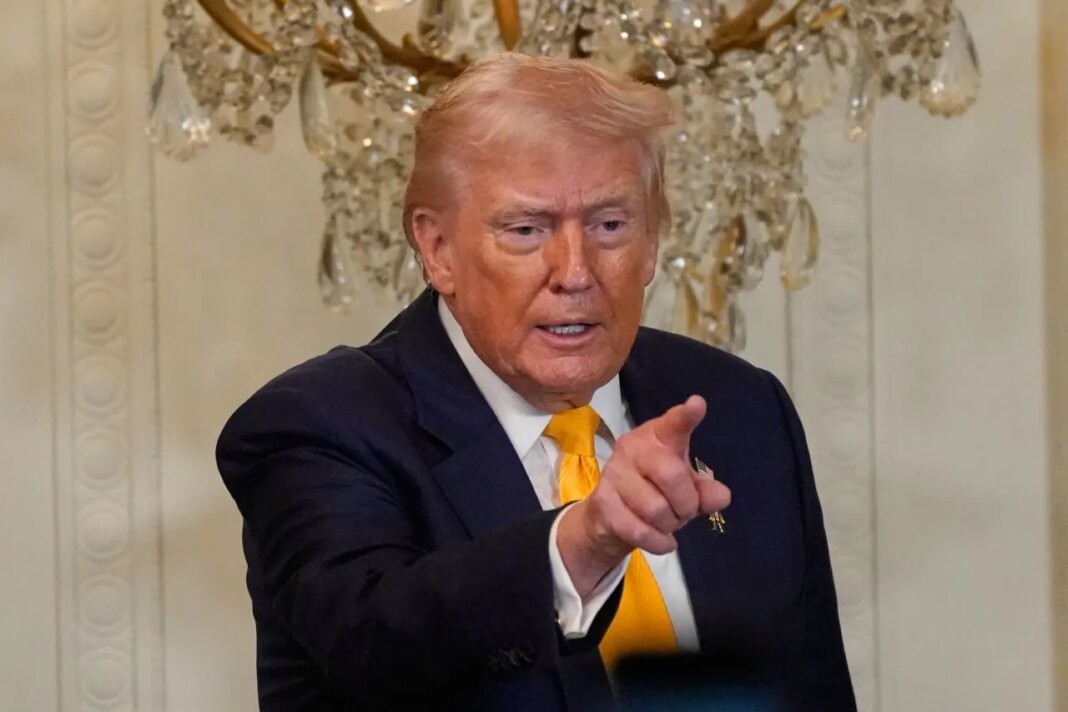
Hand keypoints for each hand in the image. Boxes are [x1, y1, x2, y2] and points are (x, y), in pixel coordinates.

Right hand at [556, 395, 730, 598]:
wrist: (608, 517)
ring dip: (670, 525)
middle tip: (684, 512)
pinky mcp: (602, 502)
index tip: (697, 404)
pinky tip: (664, 542)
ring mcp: (614, 474)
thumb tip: (721, 497)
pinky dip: (659, 542)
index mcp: (657, 437)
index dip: (686, 416)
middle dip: (686, 504)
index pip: (673, 424)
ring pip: (656, 509)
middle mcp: (632, 448)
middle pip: (672, 475)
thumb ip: (704, 492)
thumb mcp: (684, 489)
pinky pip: (640, 530)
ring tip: (667, 523)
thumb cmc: (653, 492)